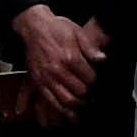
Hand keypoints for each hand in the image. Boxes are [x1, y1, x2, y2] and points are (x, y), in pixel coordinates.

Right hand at [13, 4, 102, 124]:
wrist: (34, 27)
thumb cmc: (56, 29)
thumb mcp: (77, 32)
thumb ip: (90, 48)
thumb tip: (102, 59)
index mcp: (70, 58)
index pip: (90, 78)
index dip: (96, 81)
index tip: (96, 80)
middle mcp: (58, 70)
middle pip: (80, 91)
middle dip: (89, 93)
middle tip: (92, 92)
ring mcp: (47, 78)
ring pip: (67, 100)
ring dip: (78, 103)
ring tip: (83, 101)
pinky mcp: (39, 82)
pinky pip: (51, 101)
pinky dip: (62, 108)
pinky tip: (68, 108)